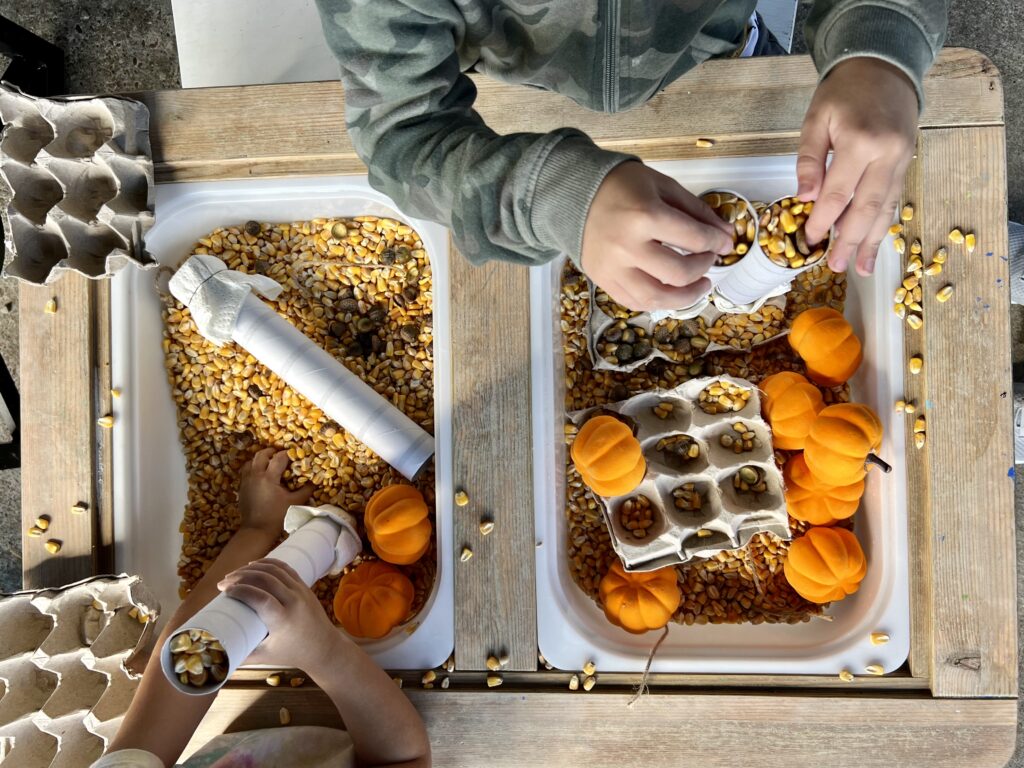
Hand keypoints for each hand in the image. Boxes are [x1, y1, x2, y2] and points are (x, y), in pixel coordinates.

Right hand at [219, 558, 343, 670]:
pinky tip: (253, 566)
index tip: (224, 592)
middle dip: (240, 577)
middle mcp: (294, 601)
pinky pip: (285, 568)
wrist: (324, 648)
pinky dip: (267, 564)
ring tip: (233, 575)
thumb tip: (215, 653)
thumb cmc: (292, 654)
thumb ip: (241, 654)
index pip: (260, 597)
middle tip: (223, 583)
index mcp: (284, 619)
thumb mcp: (266, 657)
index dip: (241, 591)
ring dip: (252, 568)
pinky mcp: (304, 586)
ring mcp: (301, 591)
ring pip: (274, 570)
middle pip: (265, 579)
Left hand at [238, 448, 313, 538]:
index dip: (287, 453)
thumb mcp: (295, 503)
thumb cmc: (277, 517)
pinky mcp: (242, 487)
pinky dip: (253, 468)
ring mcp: (246, 481)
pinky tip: (260, 474)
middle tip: (280, 455)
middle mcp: (255, 475)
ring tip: (269, 462)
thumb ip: (305, 490)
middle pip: (261, 455)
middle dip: (272, 452)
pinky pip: (246, 471)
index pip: (279, 458)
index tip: (294, 454)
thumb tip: (315, 482)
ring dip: (260, 459)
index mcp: (268, 478)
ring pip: (251, 461)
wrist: (257, 530)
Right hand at [581, 161, 733, 309]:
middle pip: (679, 273)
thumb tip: (725, 235)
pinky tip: (670, 291)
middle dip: (704, 268)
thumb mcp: (662, 186)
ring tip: (698, 287)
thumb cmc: (620, 185)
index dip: (718, 243)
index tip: (726, 243)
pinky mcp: (602, 280)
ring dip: (685, 297)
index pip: (694, 239)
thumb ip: (696, 211)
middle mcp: (627, 247)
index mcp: (645, 216)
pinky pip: (635, 302)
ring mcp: (612, 268)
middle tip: (709, 259)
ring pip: (657, 297)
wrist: (572, 194)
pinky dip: (658, 301)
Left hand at [797, 57, 917, 275]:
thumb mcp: (815, 119)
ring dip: (873, 241)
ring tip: (861, 268)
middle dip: (850, 241)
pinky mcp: (906, 162)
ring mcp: (901, 160)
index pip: (838, 193)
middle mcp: (887, 155)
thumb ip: (809, 159)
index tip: (810, 241)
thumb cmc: (844, 92)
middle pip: (867, 208)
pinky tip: (875, 242)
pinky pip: (893, 198)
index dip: (823, 220)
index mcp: (860, 143)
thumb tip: (804, 198)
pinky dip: (883, 223)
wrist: (885, 66)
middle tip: (835, 266)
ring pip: (886, 208)